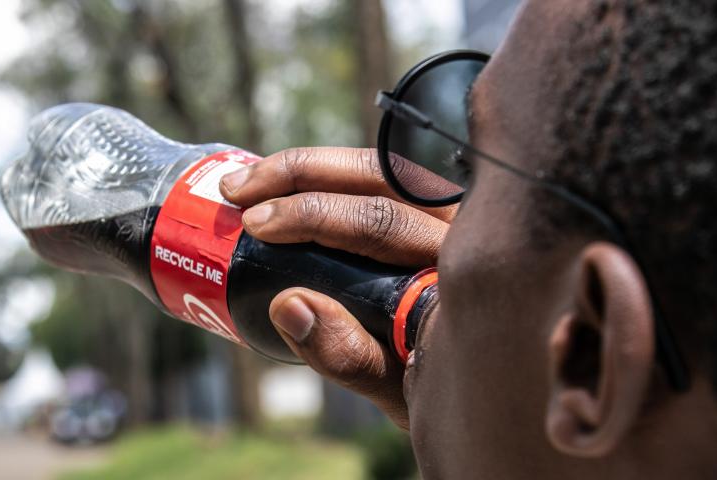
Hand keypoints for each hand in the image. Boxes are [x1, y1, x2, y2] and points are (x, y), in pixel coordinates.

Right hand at [220, 147, 451, 429]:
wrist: (478, 379)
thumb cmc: (443, 389)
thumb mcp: (397, 389)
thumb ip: (350, 355)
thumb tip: (288, 303)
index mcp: (463, 267)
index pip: (383, 222)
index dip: (312, 216)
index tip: (256, 227)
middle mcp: (467, 228)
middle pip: (380, 180)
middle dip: (299, 181)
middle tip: (238, 197)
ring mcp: (455, 214)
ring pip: (380, 168)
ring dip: (308, 168)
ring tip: (245, 185)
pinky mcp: (435, 209)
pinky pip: (381, 178)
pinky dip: (325, 175)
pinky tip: (280, 186)